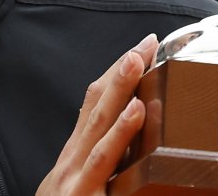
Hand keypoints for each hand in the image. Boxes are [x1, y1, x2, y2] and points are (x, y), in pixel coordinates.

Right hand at [37, 33, 158, 195]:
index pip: (91, 108)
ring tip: (140, 57)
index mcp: (73, 163)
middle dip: (122, 70)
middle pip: (95, 105)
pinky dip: (120, 132)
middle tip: (148, 40)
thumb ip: (103, 177)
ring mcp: (72, 178)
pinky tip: (137, 110)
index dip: (114, 78)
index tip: (137, 52)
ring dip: (120, 86)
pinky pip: (102, 161)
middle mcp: (69, 164)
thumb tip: (132, 160)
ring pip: (98, 123)